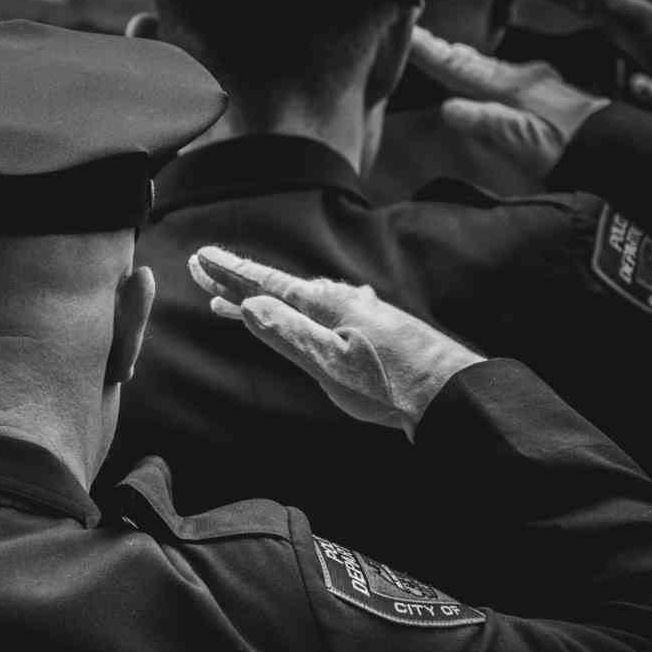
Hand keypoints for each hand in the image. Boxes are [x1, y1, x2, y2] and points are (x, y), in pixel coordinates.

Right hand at [188, 247, 484, 439]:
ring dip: (263, 300)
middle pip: (278, 288)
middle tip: (203, 270)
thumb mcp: (330, 362)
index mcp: (325, 304)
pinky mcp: (370, 330)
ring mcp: (356, 313)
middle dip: (238, 282)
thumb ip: (287, 333)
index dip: (231, 273)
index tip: (201, 258)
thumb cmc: (390, 384)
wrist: (451, 393)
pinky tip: (302, 314)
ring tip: (233, 302)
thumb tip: (248, 305)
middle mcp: (339, 300)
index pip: (266, 284)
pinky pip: (318, 314)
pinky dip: (294, 314)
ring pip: (297, 302)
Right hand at [411, 26, 610, 176]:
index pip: (461, 69)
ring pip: (489, 67)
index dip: (432, 55)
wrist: (614, 148)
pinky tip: (487, 78)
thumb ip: (486, 123)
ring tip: (445, 53)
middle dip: (444, 51)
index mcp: (510, 88)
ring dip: (464, 60)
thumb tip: (448, 109)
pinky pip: (505, 77)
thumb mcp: (522, 142)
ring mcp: (536, 85)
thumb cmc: (567, 149)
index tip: (410, 36)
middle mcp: (522, 79)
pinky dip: (485, 72)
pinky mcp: (547, 96)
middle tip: (420, 38)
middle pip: (474, 62)